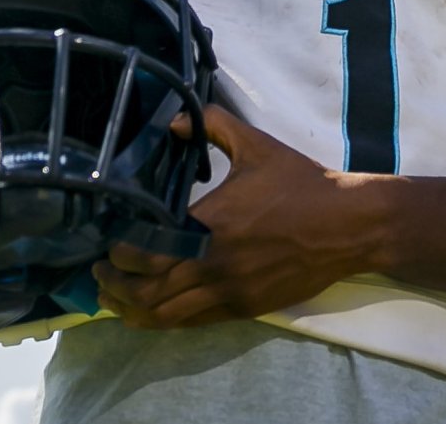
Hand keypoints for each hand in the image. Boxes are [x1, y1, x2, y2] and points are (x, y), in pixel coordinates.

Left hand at [94, 106, 384, 327]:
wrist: (347, 225)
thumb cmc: (301, 183)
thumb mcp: (257, 146)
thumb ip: (213, 127)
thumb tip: (172, 122)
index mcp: (210, 223)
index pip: (145, 250)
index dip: (117, 254)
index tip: (106, 246)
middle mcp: (212, 263)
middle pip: (146, 289)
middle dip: (115, 286)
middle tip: (98, 277)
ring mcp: (228, 291)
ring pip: (165, 315)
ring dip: (133, 310)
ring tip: (114, 301)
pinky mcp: (243, 308)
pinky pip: (192, 322)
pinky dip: (165, 320)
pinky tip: (151, 313)